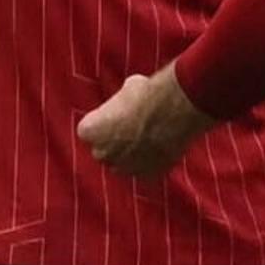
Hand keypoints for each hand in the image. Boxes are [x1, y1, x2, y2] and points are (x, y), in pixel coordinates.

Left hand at [76, 65, 215, 180]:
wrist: (175, 110)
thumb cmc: (147, 95)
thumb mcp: (126, 89)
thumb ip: (120, 104)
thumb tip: (127, 103)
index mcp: (89, 131)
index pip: (89, 130)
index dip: (104, 122)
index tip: (117, 115)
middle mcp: (101, 154)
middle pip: (104, 150)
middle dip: (115, 142)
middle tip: (133, 128)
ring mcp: (124, 168)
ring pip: (123, 164)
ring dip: (131, 155)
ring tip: (149, 137)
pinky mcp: (146, 176)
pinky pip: (145, 171)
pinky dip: (151, 162)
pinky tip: (161, 146)